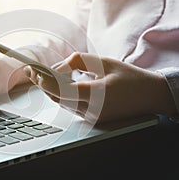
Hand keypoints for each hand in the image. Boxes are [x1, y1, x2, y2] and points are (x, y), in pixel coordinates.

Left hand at [24, 52, 176, 123]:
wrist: (149, 96)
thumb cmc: (129, 77)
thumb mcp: (104, 62)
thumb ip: (79, 61)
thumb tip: (57, 67)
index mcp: (99, 95)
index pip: (64, 90)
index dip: (47, 81)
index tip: (34, 71)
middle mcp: (93, 110)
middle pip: (58, 98)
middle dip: (42, 84)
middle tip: (30, 71)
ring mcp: (92, 116)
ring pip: (62, 103)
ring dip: (49, 90)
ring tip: (37, 75)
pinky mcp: (91, 118)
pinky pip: (69, 106)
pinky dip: (59, 95)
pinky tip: (52, 85)